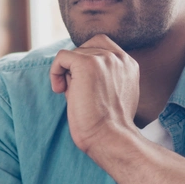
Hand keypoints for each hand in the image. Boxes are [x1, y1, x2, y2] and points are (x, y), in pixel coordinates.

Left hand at [50, 34, 139, 155]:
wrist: (109, 138)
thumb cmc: (108, 125)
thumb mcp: (111, 94)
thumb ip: (102, 76)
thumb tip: (71, 69)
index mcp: (129, 64)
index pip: (103, 45)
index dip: (87, 59)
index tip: (83, 83)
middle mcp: (119, 58)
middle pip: (87, 47)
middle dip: (77, 65)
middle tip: (75, 89)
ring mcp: (104, 59)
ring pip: (74, 53)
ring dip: (67, 73)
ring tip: (71, 95)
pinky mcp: (87, 64)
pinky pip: (61, 57)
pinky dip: (55, 71)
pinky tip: (59, 90)